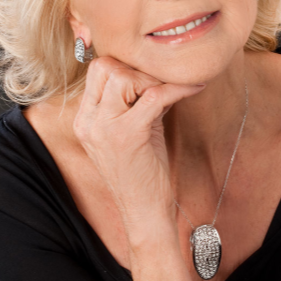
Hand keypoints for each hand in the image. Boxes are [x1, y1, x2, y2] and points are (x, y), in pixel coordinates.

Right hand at [72, 56, 205, 243]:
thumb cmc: (142, 174)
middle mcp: (89, 121)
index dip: (125, 67)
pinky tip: (195, 88)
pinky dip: (178, 88)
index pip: (96, 71)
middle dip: (137, 70)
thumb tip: (157, 72)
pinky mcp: (127, 135)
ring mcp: (104, 128)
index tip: (151, 78)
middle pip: (106, 66)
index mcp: (85, 119)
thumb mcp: (133, 131)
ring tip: (171, 92)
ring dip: (153, 79)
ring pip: (124, 76)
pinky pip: (154, 95)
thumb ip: (136, 101)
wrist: (144, 213)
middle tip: (160, 85)